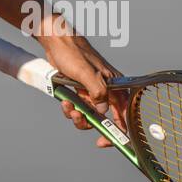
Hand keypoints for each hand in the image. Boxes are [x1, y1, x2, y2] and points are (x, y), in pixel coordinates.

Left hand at [40, 32, 127, 148]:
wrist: (56, 42)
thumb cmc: (73, 52)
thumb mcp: (86, 72)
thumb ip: (97, 91)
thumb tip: (103, 110)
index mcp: (115, 86)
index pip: (125, 113)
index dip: (120, 130)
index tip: (108, 140)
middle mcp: (107, 91)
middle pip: (107, 118)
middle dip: (92, 123)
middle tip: (80, 118)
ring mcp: (93, 92)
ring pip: (90, 115)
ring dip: (79, 116)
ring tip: (68, 106)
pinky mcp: (81, 92)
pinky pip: (79, 108)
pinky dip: (71, 109)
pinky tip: (64, 101)